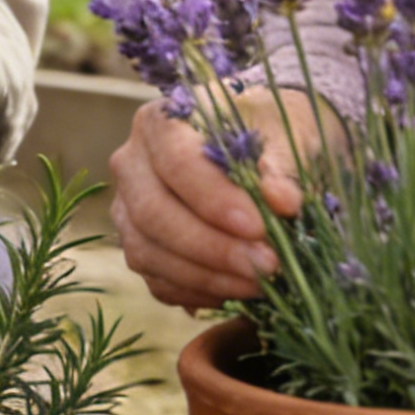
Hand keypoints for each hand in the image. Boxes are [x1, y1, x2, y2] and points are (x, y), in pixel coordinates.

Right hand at [109, 92, 323, 310]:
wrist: (263, 146)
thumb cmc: (270, 129)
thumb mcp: (286, 132)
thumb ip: (282, 165)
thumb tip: (282, 200)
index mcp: (159, 122)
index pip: (174, 160)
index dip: (211, 198)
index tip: (258, 227)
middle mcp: (131, 163)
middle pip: (152, 212)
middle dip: (211, 247)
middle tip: (267, 265)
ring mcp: (128, 208)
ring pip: (149, 252)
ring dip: (207, 277)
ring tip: (261, 283)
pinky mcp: (140, 247)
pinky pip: (158, 281)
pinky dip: (199, 293)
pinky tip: (240, 291)